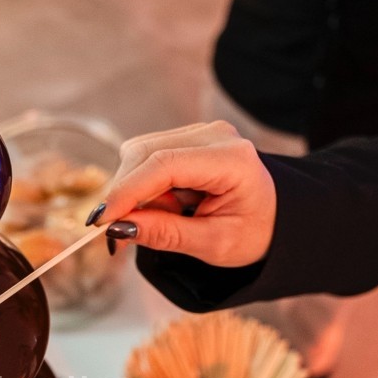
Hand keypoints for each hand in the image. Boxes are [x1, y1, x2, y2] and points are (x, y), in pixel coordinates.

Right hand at [98, 121, 277, 267]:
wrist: (275, 219)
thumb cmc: (253, 233)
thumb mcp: (214, 244)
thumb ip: (166, 234)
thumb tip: (118, 228)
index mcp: (232, 159)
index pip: (164, 165)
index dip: (127, 192)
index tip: (101, 222)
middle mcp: (214, 135)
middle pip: (145, 153)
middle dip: (125, 194)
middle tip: (122, 236)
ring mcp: (199, 132)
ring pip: (139, 154)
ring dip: (135, 192)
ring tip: (160, 221)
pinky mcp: (185, 139)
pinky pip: (145, 158)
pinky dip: (142, 187)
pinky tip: (163, 207)